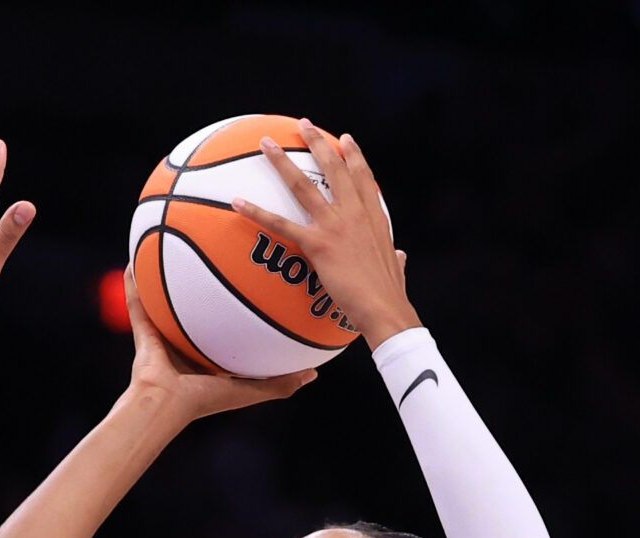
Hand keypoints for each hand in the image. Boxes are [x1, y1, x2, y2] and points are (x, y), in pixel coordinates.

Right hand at [124, 268, 315, 417]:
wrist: (166, 405)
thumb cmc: (205, 401)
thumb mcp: (250, 390)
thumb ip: (280, 383)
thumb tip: (314, 374)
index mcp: (208, 356)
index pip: (225, 326)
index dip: (237, 305)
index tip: (254, 281)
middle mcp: (185, 342)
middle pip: (197, 305)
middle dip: (204, 281)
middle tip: (215, 252)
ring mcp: (161, 336)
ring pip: (164, 299)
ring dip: (165, 275)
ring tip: (170, 245)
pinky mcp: (142, 331)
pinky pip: (136, 302)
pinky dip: (133, 284)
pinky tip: (133, 259)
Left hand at [231, 119, 417, 350]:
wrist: (385, 309)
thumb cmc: (391, 295)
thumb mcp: (397, 269)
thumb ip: (396, 259)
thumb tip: (401, 256)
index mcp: (374, 218)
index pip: (363, 178)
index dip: (355, 156)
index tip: (346, 139)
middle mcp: (354, 213)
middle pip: (334, 168)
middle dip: (318, 142)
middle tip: (304, 125)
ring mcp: (334, 226)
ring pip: (303, 185)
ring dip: (281, 161)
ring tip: (265, 143)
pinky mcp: (317, 244)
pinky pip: (280, 224)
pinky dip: (257, 212)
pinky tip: (237, 202)